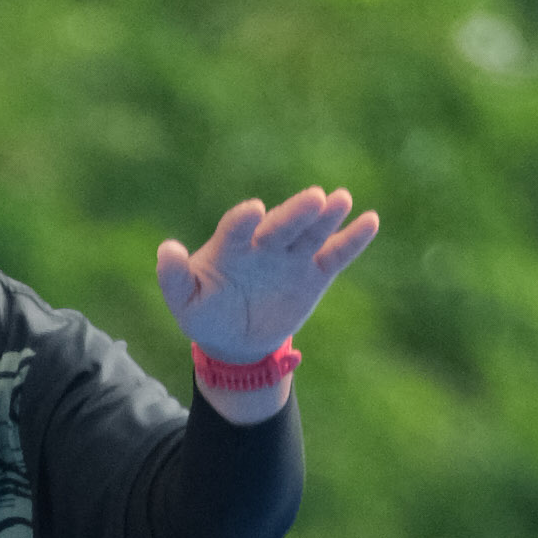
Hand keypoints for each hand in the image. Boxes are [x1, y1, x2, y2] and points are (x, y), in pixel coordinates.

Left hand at [157, 189, 379, 376]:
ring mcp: (291, 256)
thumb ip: (175, 278)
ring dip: (326, 217)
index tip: (254, 211)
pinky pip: (335, 255)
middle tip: (314, 197)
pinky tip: (370, 221)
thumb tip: (167, 249)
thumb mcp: (185, 302)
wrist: (236, 340)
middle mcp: (263, 244)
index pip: (237, 228)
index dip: (244, 220)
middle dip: (296, 212)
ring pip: (310, 233)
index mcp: (230, 246)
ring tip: (341, 199)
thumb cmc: (206, 314)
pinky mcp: (314, 273)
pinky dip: (352, 239)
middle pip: (281, 225)